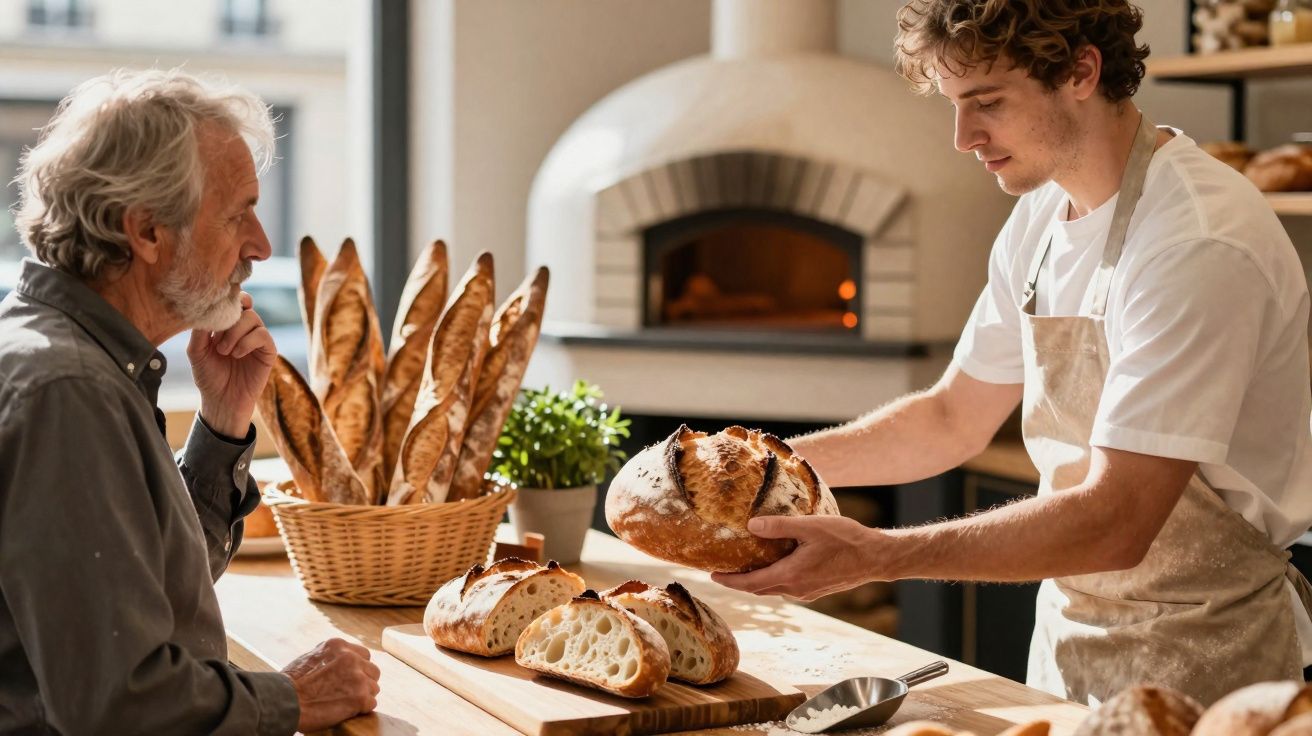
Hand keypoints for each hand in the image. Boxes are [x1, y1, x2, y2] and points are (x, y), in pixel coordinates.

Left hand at [188, 292, 275, 437]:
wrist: (221, 401)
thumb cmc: (208, 376)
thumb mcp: (197, 352)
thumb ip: (199, 331)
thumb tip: (203, 310)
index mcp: (228, 325)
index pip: (234, 301)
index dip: (230, 298)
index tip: (219, 306)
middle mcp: (244, 329)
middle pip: (244, 306)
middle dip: (229, 320)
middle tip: (217, 341)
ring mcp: (257, 339)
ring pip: (253, 318)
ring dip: (235, 333)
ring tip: (224, 351)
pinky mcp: (268, 351)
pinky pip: (262, 335)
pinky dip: (247, 342)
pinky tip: (236, 355)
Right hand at [282, 638, 380, 731]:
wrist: (284, 702)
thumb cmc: (290, 685)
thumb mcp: (310, 658)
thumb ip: (329, 658)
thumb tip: (338, 664)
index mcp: (338, 646)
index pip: (363, 655)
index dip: (358, 669)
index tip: (349, 679)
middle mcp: (351, 658)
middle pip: (372, 671)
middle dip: (364, 682)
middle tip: (349, 693)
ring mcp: (357, 676)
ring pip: (374, 687)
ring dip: (362, 696)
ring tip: (344, 703)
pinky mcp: (360, 696)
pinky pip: (371, 703)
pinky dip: (361, 710)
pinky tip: (346, 711)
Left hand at [710, 515, 885, 601]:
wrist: (875, 558)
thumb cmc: (845, 539)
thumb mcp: (810, 526)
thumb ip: (780, 526)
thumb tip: (751, 525)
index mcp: (791, 575)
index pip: (750, 584)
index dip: (729, 581)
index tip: (713, 576)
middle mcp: (796, 589)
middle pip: (759, 589)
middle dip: (739, 582)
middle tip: (723, 571)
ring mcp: (807, 593)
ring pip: (774, 590)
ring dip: (757, 582)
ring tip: (745, 567)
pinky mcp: (816, 591)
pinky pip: (787, 588)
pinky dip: (774, 580)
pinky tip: (775, 565)